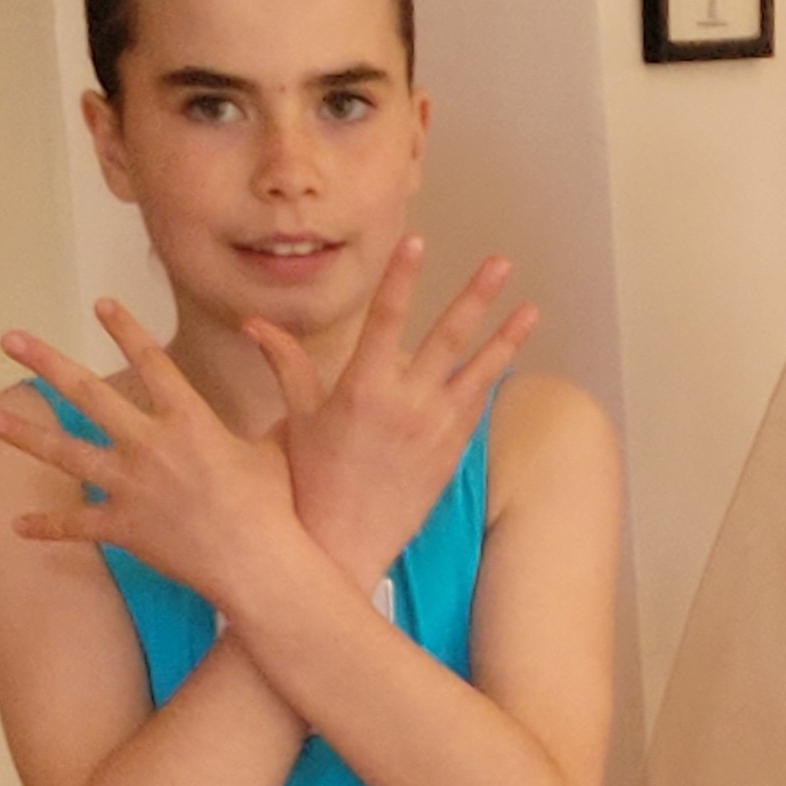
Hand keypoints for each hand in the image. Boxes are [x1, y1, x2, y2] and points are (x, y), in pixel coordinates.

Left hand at [0, 305, 305, 603]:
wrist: (261, 567)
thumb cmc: (278, 507)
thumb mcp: (281, 446)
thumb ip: (278, 405)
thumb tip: (287, 372)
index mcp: (189, 420)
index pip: (152, 361)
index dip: (126, 329)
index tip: (102, 304)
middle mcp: (151, 444)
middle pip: (87, 393)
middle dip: (46, 361)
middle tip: (11, 337)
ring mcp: (132, 486)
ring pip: (66, 453)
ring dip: (25, 435)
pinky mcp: (125, 527)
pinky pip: (77, 525)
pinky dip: (47, 527)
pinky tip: (17, 526)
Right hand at [250, 237, 536, 585]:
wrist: (342, 544)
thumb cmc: (310, 479)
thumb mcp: (296, 417)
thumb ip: (285, 363)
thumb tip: (254, 323)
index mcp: (363, 389)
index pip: (386, 319)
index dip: (402, 278)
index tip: (417, 241)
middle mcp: (406, 406)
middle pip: (448, 340)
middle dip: (476, 298)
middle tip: (501, 263)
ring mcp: (435, 431)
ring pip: (478, 375)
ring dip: (506, 340)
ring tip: (531, 310)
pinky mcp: (451, 455)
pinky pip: (476, 410)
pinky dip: (491, 382)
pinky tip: (507, 359)